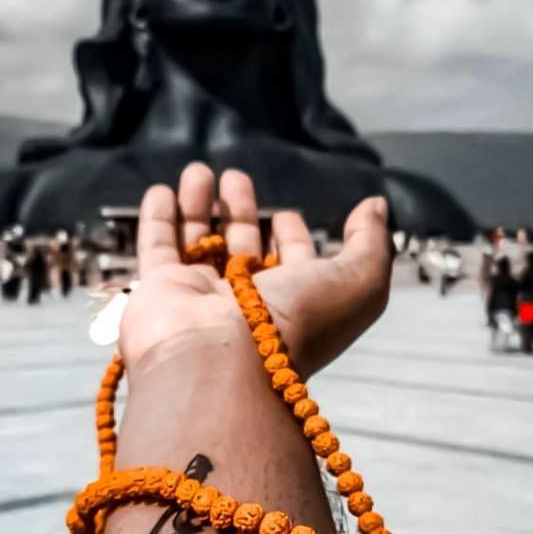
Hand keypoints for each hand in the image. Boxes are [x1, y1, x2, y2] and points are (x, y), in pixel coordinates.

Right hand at [119, 163, 391, 379]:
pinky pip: (156, 249)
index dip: (293, 238)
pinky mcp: (159, 291)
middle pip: (241, 248)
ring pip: (198, 243)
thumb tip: (375, 207)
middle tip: (236, 177)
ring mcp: (198, 297)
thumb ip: (371, 243)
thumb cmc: (295, 324)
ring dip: (198, 206)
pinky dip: (159, 219)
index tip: (287, 214)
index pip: (291, 265)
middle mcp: (243, 303)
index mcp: (291, 304)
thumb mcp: (358, 282)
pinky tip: (162, 191)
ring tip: (198, 171)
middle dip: (241, 211)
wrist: (223, 362)